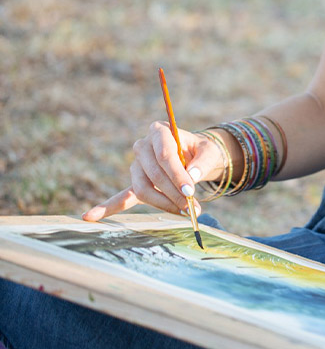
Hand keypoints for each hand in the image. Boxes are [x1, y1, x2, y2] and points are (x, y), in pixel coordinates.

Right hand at [83, 121, 225, 220]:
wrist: (195, 155)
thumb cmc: (202, 151)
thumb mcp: (210, 152)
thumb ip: (203, 162)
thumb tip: (193, 177)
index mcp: (160, 131)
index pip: (164, 155)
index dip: (177, 175)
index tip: (190, 191)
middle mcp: (143, 146)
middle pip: (154, 174)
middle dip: (173, 193)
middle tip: (192, 208)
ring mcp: (137, 165)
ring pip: (143, 188)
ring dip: (162, 203)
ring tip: (183, 213)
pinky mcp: (137, 181)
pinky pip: (123, 196)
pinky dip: (108, 207)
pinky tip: (90, 216)